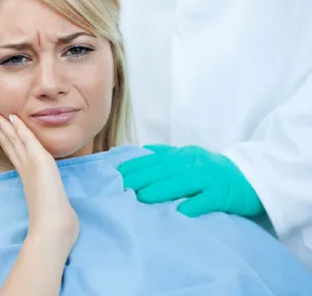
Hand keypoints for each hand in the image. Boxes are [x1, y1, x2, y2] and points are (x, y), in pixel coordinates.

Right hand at [0, 111, 78, 250]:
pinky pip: (27, 141)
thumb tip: (57, 205)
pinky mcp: (40, 162)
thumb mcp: (51, 204)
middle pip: (8, 144)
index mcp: (27, 176)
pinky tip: (12, 117)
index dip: (4, 138)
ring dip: (2, 125)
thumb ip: (50, 200)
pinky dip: (20, 129)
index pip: (13, 152)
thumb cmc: (54, 222)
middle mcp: (26, 169)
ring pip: (14, 140)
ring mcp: (31, 165)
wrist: (53, 229)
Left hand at [117, 144, 263, 217]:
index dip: (134, 166)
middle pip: (164, 169)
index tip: (114, 175)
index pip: (153, 159)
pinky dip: (194, 204)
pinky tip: (181, 212)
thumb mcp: (188, 159)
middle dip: (141, 177)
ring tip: (142, 197)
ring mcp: (210, 177)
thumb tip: (136, 153)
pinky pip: (208, 199)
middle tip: (120, 187)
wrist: (252, 178)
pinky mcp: (224, 193)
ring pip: (183, 182)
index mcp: (183, 155)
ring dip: (162, 189)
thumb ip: (164, 156)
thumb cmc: (212, 172)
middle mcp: (194, 162)